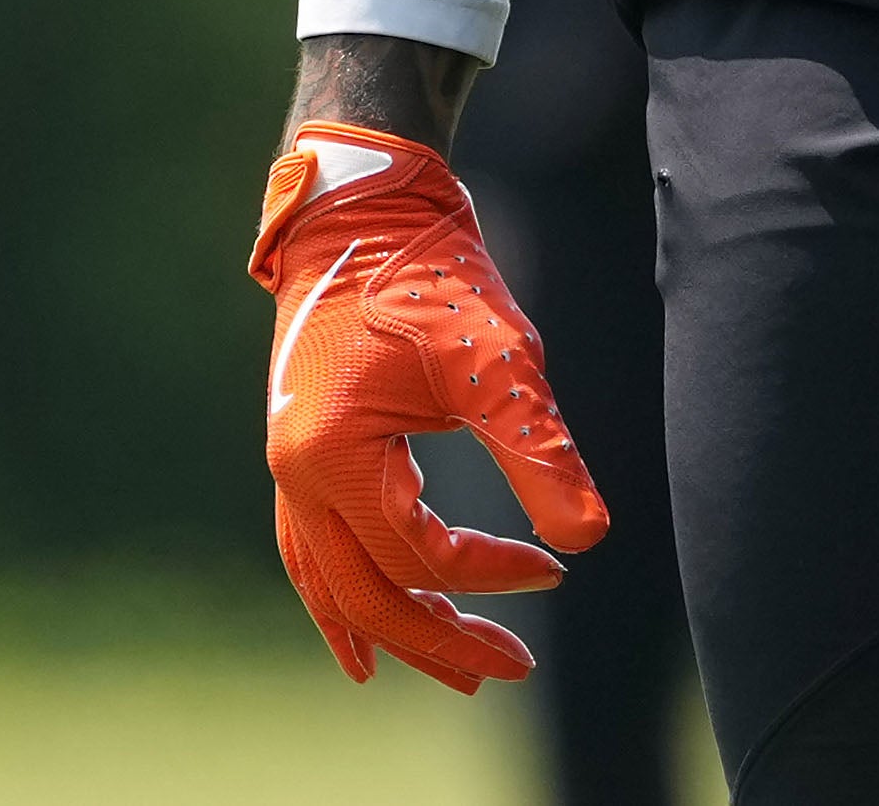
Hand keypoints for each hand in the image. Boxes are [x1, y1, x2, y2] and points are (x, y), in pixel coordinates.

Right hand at [251, 124, 610, 689]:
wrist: (364, 207)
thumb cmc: (432, 274)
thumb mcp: (498, 361)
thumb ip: (538, 451)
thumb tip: (590, 537)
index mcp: (333, 454)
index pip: (418, 553)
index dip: (493, 571)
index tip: (557, 565)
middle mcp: (295, 473)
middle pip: (365, 593)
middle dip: (439, 639)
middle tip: (509, 670)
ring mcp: (288, 466)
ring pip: (331, 582)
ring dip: (393, 630)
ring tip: (453, 672)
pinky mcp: (300, 452)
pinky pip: (312, 551)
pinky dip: (341, 598)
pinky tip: (364, 634)